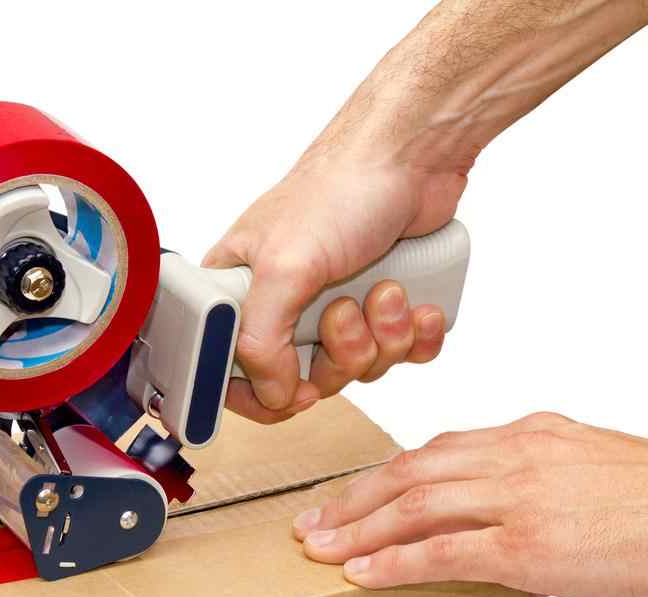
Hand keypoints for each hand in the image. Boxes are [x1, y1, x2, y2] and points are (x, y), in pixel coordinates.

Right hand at [202, 148, 466, 424]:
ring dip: (382, 338)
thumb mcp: (282, 267)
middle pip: (304, 380)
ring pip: (358, 369)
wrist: (414, 153)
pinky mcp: (385, 307)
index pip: (231, 371)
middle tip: (345, 311)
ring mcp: (339, 307)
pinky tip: (416, 302)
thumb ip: (260, 339)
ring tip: (387, 289)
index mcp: (241, 292)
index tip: (291, 393)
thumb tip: (272, 393)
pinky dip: (414, 336)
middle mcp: (286, 304)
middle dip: (339, 355)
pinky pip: (401, 356)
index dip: (261, 393)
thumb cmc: (340, 187)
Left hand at [293, 412, 647, 596]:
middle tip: (312, 521)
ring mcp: (518, 498)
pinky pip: (441, 552)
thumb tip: (530, 550)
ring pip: (413, 505)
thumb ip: (554, 499)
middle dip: (354, 498)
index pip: (442, 450)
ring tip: (319, 549)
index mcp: (535, 436)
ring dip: (357, 528)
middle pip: (411, 470)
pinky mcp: (527, 544)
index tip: (360, 494)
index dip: (391, 475)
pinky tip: (361, 574)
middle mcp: (516, 456)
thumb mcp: (603, 479)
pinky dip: (394, 562)